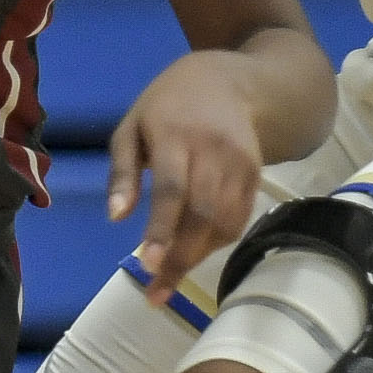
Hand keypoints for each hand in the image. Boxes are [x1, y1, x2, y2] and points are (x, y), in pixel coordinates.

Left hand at [107, 50, 268, 304]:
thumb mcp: (131, 126)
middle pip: (201, 213)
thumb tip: (116, 217)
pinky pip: (239, 218)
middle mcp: (214, 150)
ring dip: (198, 257)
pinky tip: (195, 254)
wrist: (232, 80)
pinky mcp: (257, 175)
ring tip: (169, 282)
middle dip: (180, 257)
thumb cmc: (168, 105)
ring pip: (224, 221)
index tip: (147, 264)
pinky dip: (217, 243)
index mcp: (176, 134)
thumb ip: (122, 171)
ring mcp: (241, 163)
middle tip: (157, 292)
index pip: (172, 188)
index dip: (161, 228)